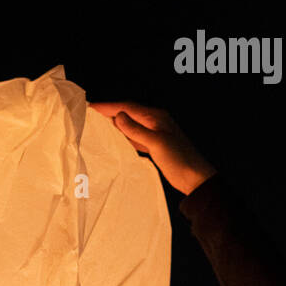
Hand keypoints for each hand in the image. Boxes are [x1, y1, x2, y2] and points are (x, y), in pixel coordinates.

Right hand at [88, 101, 216, 195]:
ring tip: (99, 125)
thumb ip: (136, 130)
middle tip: (90, 115)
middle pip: (128, 113)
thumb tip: (118, 116)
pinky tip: (116, 140)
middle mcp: (155, 121)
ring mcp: (156, 133)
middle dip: (110, 112)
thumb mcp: (156, 143)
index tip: (90, 107)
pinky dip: (124, 136)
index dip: (108, 107)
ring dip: (116, 124)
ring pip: (131, 124)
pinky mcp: (155, 145)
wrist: (195, 178)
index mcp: (156, 117)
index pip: (127, 107)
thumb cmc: (179, 160)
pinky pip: (135, 136)